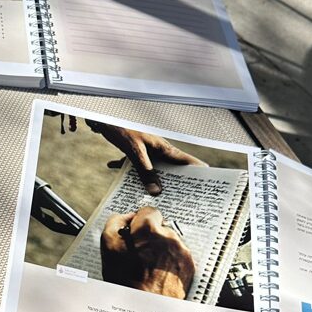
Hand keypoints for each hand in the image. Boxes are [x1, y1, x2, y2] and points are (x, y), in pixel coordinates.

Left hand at [86, 121, 204, 195]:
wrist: (104, 113)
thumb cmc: (122, 127)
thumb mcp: (135, 151)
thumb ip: (145, 171)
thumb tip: (156, 191)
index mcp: (163, 147)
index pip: (184, 159)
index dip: (196, 168)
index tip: (208, 177)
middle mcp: (156, 150)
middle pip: (169, 169)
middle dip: (172, 183)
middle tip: (179, 198)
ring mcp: (145, 151)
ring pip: (151, 170)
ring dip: (148, 181)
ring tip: (150, 196)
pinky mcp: (132, 151)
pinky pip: (132, 165)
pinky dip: (124, 170)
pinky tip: (113, 169)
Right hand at [101, 206, 194, 297]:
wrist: (148, 310)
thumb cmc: (128, 284)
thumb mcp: (109, 249)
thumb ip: (114, 224)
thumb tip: (124, 217)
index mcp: (148, 230)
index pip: (147, 211)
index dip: (139, 222)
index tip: (135, 232)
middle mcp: (168, 237)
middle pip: (160, 228)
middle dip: (150, 238)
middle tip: (139, 255)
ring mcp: (181, 251)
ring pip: (170, 242)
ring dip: (161, 250)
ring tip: (148, 269)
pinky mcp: (189, 265)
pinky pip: (179, 256)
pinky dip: (171, 263)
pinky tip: (159, 275)